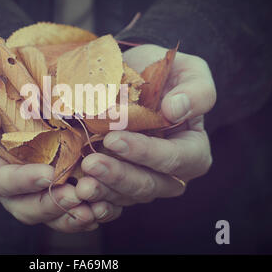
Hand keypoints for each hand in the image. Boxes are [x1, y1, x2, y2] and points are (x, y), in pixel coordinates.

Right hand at [0, 55, 119, 231]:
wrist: (18, 81)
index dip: (17, 181)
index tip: (46, 173)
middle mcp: (7, 179)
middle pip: (22, 206)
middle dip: (49, 205)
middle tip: (76, 196)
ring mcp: (34, 183)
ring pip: (49, 211)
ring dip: (72, 214)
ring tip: (96, 207)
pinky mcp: (58, 180)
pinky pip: (70, 205)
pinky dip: (88, 208)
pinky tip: (106, 204)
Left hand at [75, 44, 215, 207]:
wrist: (130, 78)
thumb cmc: (164, 75)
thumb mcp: (189, 71)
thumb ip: (196, 91)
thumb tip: (175, 110)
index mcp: (193, 149)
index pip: (176, 158)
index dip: (146, 152)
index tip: (114, 139)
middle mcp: (170, 173)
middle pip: (148, 184)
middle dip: (118, 176)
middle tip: (90, 164)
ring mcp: (143, 181)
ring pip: (125, 196)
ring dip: (102, 191)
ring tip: (80, 184)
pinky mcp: (119, 185)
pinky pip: (108, 199)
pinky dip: (92, 198)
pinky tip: (76, 193)